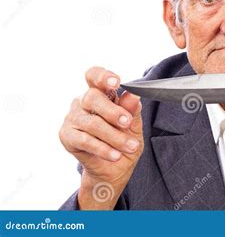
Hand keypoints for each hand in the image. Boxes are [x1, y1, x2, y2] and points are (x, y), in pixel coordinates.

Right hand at [59, 67, 143, 208]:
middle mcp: (83, 102)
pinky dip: (103, 148)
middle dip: (113, 111)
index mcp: (101, 94)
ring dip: (114, 136)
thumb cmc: (123, 141)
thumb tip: (133, 95)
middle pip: (92, 97)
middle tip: (128, 123)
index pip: (94, 76)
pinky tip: (115, 155)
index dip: (103, 76)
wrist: (114, 169)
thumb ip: (132, 110)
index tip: (116, 82)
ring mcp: (73, 118)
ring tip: (130, 147)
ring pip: (92, 123)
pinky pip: (85, 140)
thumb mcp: (134, 126)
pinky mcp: (67, 136)